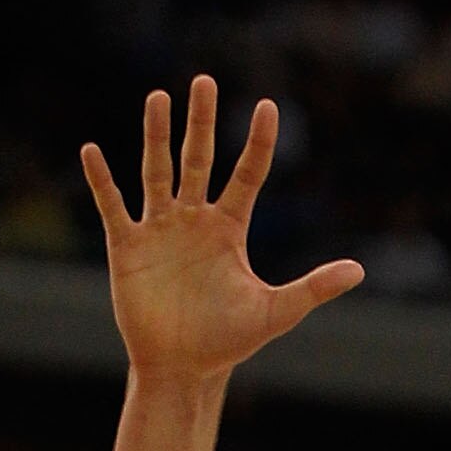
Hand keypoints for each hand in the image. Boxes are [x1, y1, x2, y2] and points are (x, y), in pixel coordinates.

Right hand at [84, 75, 363, 379]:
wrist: (182, 370)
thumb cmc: (227, 341)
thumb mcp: (275, 312)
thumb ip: (314, 288)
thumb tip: (359, 271)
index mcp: (229, 228)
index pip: (247, 174)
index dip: (258, 143)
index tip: (267, 107)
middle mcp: (194, 219)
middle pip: (199, 158)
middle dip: (201, 122)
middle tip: (204, 81)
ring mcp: (160, 229)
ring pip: (158, 171)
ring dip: (156, 136)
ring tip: (158, 98)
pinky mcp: (129, 247)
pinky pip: (113, 206)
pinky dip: (102, 181)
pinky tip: (92, 151)